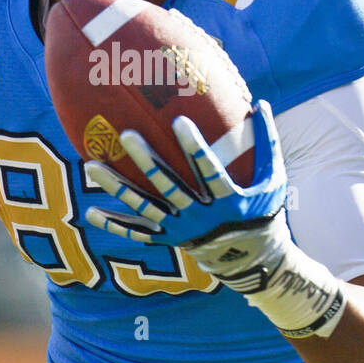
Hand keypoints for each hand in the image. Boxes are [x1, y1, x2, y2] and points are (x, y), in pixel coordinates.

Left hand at [84, 100, 289, 281]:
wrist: (252, 260)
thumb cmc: (264, 211)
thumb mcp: (273, 180)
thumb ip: (268, 143)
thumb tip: (263, 102)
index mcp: (227, 201)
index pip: (209, 170)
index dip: (195, 147)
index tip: (179, 121)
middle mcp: (200, 217)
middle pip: (168, 186)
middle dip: (147, 161)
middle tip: (126, 135)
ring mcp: (180, 230)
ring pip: (144, 207)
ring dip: (117, 187)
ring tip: (91, 166)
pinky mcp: (168, 240)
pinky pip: (137, 233)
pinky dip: (114, 224)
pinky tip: (90, 212)